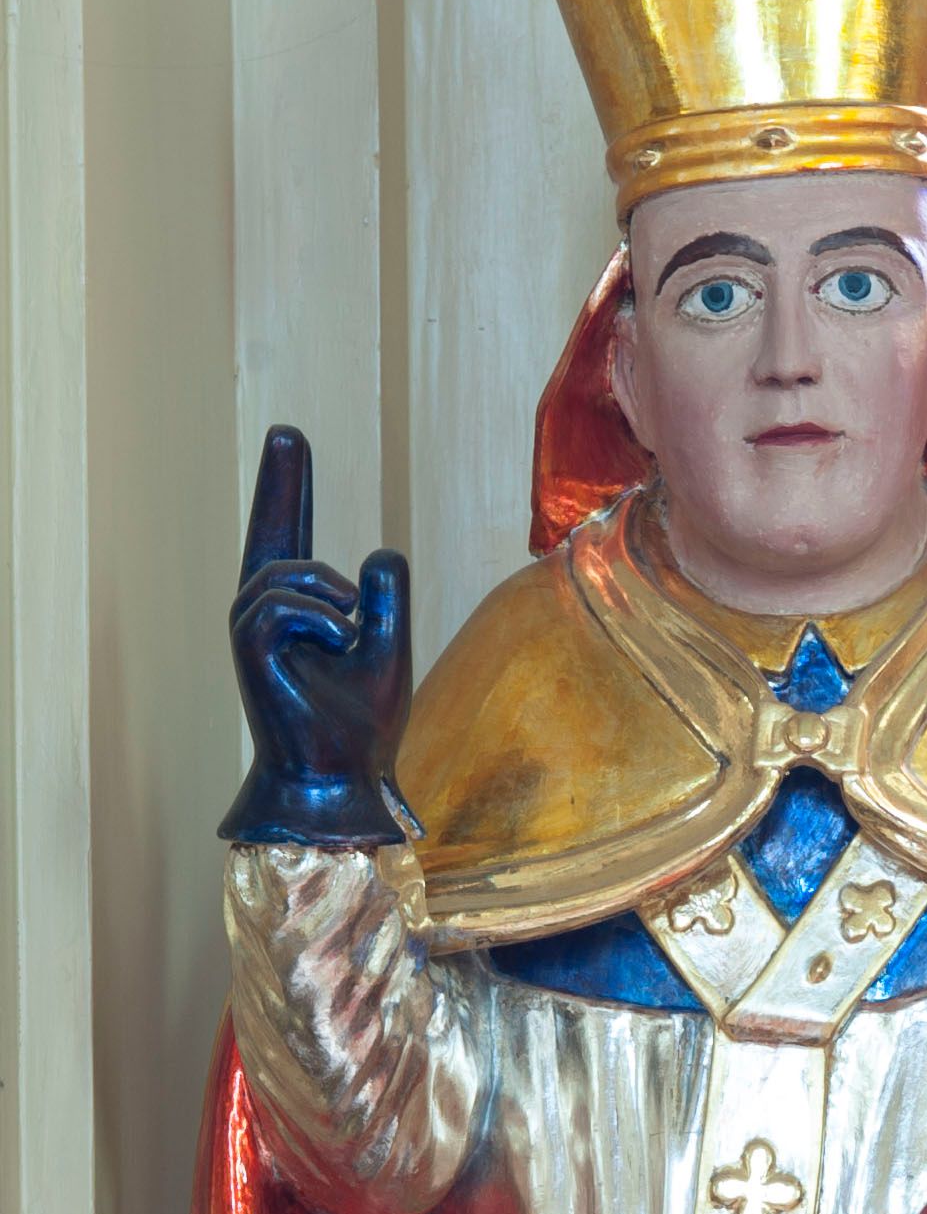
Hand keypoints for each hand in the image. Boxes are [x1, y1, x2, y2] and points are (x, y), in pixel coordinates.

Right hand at [220, 425, 413, 846]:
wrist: (344, 780)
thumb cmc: (363, 728)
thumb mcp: (389, 648)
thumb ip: (386, 599)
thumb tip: (376, 550)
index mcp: (297, 615)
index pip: (289, 541)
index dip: (286, 490)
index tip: (287, 437)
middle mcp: (265, 616)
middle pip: (271, 536)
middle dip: (280, 485)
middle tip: (289, 434)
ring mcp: (250, 632)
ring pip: (284, 572)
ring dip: (329, 593)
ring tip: (353, 627)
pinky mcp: (249, 650)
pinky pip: (280, 604)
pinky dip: (321, 615)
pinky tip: (344, 637)